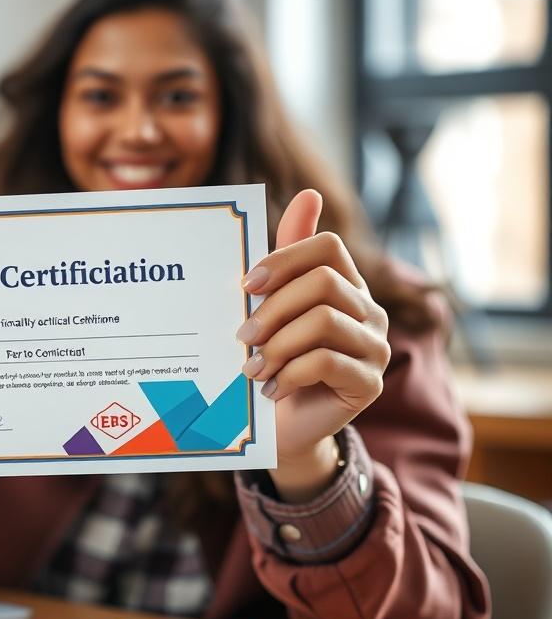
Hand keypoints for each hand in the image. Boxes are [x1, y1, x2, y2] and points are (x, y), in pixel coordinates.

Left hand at [237, 190, 390, 500]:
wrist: (282, 425)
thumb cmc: (274, 359)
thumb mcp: (273, 308)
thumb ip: (286, 257)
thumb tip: (309, 193)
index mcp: (347, 285)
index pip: (327, 247)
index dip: (284, 259)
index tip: (246, 285)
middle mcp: (370, 311)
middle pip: (323, 283)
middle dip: (273, 308)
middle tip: (241, 335)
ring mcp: (375, 348)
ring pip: (324, 322)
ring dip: (277, 344)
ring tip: (251, 367)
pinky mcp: (370, 384)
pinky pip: (326, 363)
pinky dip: (289, 373)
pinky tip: (270, 387)